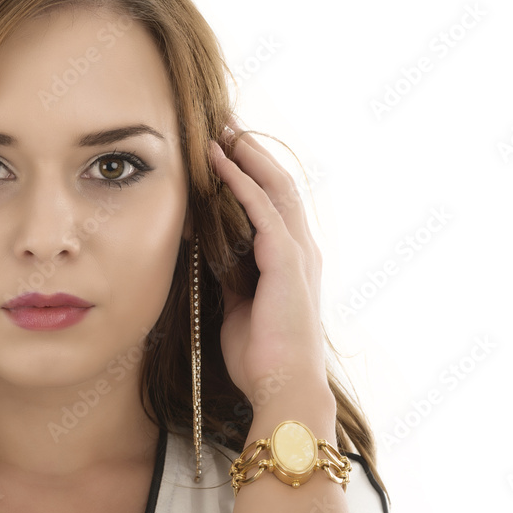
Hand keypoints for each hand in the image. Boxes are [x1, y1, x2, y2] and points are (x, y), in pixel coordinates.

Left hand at [208, 117, 330, 407]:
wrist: (282, 388)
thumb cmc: (261, 357)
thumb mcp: (240, 307)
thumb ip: (232, 277)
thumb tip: (211, 254)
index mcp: (291, 261)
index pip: (273, 204)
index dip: (251, 174)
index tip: (225, 150)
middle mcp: (300, 249)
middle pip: (278, 185)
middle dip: (251, 152)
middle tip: (225, 124)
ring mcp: (297, 252)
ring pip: (274, 187)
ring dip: (247, 155)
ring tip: (222, 129)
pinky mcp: (286, 261)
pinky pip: (263, 209)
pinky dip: (240, 181)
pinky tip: (220, 161)